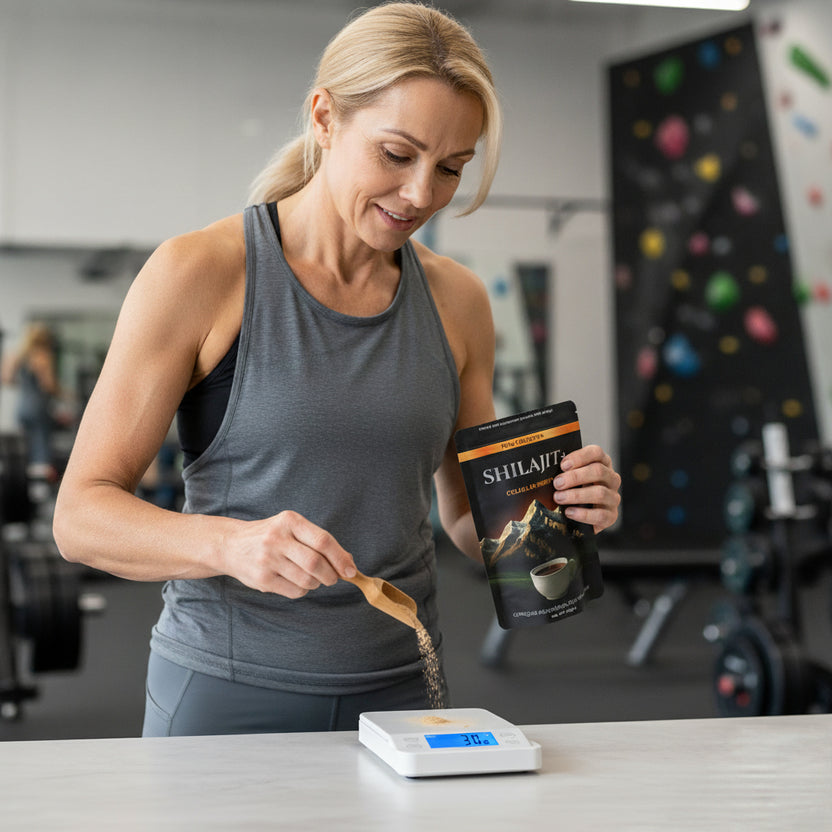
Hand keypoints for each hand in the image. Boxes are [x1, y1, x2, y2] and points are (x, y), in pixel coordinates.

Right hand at [223, 510, 356, 598]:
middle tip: (333, 578)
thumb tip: (349, 562)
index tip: (351, 570)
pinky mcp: (262, 579)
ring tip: (311, 578)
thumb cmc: (270, 536)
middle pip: (315, 563)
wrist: (231, 545)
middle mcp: (277, 538)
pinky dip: (302, 590)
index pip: (323, 540)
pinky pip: (294, 591)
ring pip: (306, 580)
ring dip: (316, 583)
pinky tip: (296, 582)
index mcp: (289, 521)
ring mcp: (267, 559)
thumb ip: (318, 541)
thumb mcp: (291, 528)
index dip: (340, 557)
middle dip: (331, 575)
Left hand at [553, 445, 620, 533]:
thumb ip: (565, 472)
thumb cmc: (575, 490)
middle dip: (575, 477)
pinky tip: (569, 512)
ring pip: (599, 493)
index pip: (596, 452)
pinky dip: (582, 514)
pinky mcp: (611, 516)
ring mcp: (613, 497)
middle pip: (598, 471)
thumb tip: (545, 469)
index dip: (580, 457)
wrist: (585, 516)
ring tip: (559, 498)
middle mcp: (611, 479)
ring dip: (576, 495)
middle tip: (557, 483)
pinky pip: (600, 514)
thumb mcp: (572, 478)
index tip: (563, 465)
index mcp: (602, 464)